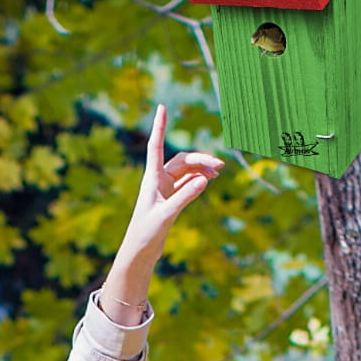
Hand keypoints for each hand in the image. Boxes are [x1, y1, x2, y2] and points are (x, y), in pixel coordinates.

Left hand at [98, 105, 223, 325]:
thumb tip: (205, 180)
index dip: (159, 126)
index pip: (156, 146)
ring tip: (218, 172)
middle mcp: (158, 180)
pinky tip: (208, 181)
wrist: (139, 253)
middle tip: (220, 166)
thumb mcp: (167, 215)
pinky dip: (197, 180)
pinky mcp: (170, 201)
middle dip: (201, 160)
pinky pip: (186, 184)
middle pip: (182, 161)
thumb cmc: (146, 234)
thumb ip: (185, 197)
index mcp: (152, 178)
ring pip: (186, 172)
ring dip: (201, 169)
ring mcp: (164, 190)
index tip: (162, 107)